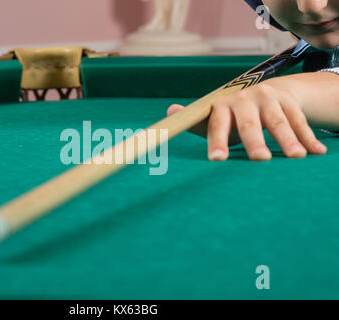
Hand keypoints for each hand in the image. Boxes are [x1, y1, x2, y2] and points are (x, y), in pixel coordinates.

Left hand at [167, 79, 327, 160]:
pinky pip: (299, 120)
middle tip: (260, 160)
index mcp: (222, 107)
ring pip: (278, 121)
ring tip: (297, 158)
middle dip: (255, 141)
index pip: (218, 126)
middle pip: (249, 123)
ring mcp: (268, 99)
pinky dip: (308, 137)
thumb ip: (195, 120)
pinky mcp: (288, 102)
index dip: (217, 142)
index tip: (217, 160)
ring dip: (289, 140)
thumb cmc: (232, 115)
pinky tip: (318, 153)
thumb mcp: (214, 117)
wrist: (264, 91)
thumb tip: (169, 111)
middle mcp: (244, 100)